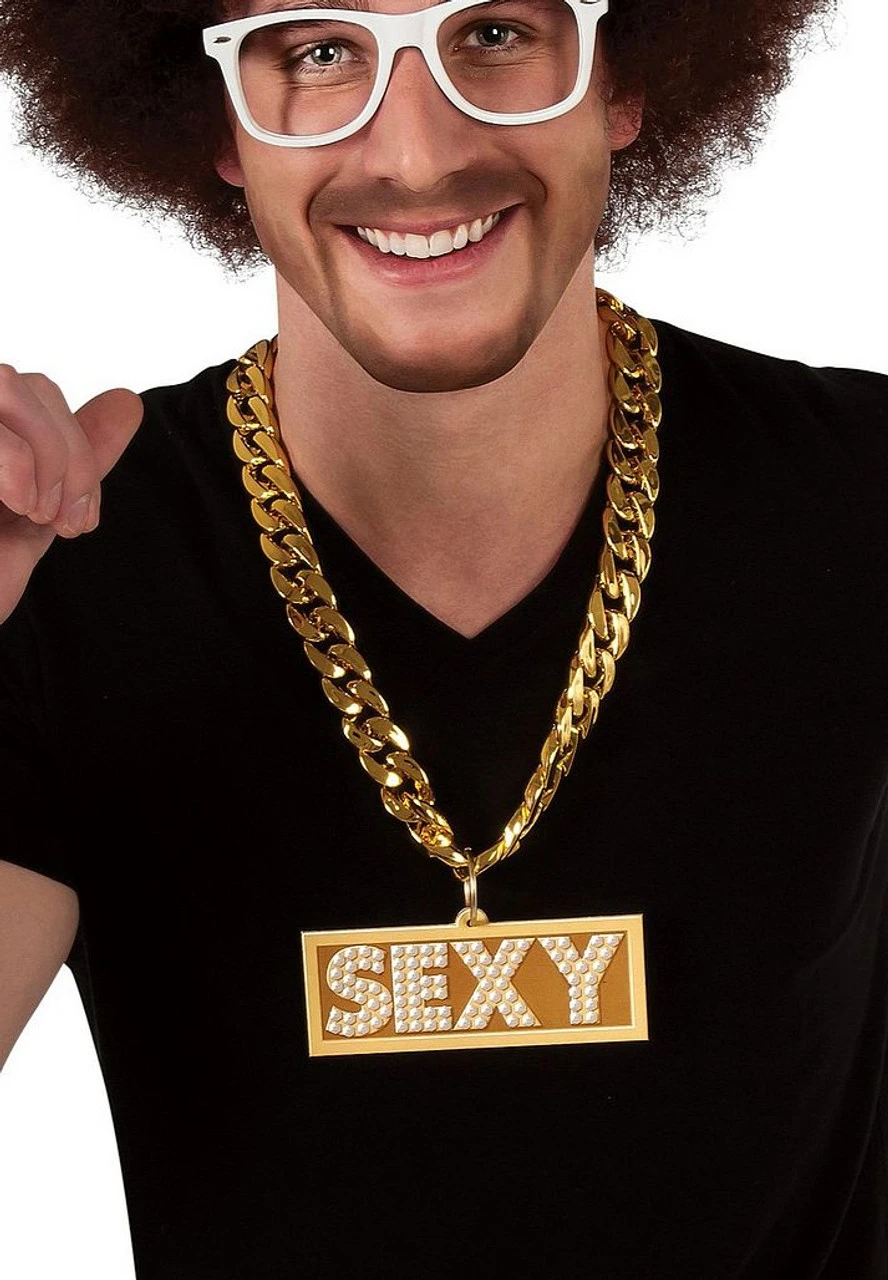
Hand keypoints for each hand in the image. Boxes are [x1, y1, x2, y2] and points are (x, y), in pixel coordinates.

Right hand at [0, 365, 143, 623]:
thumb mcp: (38, 516)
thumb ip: (78, 461)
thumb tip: (127, 402)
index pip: (41, 394)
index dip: (79, 450)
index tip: (80, 519)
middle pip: (30, 385)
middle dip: (71, 457)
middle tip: (64, 522)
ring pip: (8, 383)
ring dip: (46, 455)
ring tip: (35, 513)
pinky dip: (17, 461)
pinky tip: (16, 503)